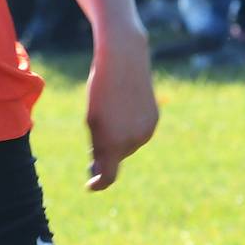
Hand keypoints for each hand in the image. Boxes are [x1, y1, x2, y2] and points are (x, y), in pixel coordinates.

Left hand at [85, 38, 157, 190]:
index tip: (90, 184)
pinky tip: (122, 107)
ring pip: (128, 144)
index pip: (109, 177)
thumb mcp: (92, 119)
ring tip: (110, 110)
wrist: (123, 61)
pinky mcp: (154, 120)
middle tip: (95, 131)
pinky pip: (138, 131)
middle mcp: (134, 141)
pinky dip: (128, 126)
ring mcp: (147, 131)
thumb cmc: (100, 89)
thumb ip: (98, 146)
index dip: (99, 183)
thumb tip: (101, 169)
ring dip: (117, 137)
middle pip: (116, 156)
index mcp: (114, 144)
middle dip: (106, 150)